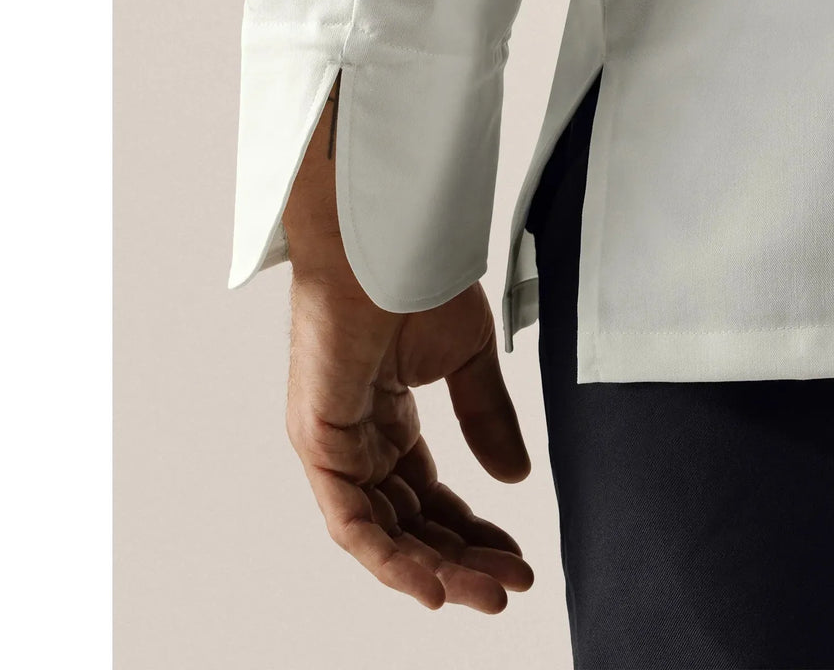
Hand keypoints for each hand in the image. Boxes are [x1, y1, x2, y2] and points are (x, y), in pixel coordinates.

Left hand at [281, 73, 532, 612]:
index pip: (427, 494)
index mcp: (386, 417)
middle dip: (461, 558)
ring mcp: (334, 443)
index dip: (471, 530)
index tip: (515, 557)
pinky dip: (389, 560)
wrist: (386, 239)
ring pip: (382, 532)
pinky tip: (432, 587)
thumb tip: (514, 477)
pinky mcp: (319, 441)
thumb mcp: (467, 360)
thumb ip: (486, 418)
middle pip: (409, 521)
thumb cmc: (417, 279)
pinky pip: (351, 521)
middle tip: (510, 585)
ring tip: (488, 593)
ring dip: (435, 568)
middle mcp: (356, 438)